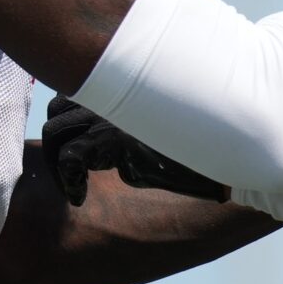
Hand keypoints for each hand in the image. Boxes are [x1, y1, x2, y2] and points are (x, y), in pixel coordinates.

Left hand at [42, 96, 229, 204]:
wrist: (229, 146)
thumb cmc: (201, 144)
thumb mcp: (161, 135)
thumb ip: (132, 136)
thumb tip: (111, 159)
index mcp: (122, 86)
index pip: (71, 88)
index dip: (65, 119)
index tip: (77, 152)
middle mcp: (112, 95)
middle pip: (55, 108)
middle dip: (55, 142)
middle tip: (70, 170)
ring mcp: (110, 117)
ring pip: (53, 131)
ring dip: (56, 161)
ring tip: (73, 183)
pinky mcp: (114, 141)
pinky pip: (69, 158)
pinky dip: (67, 181)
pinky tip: (79, 198)